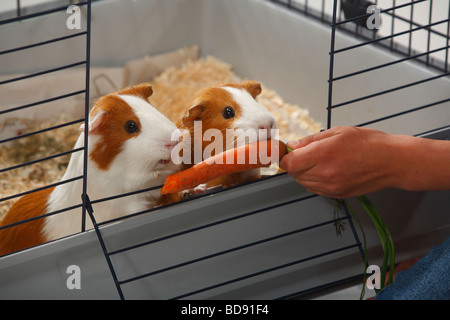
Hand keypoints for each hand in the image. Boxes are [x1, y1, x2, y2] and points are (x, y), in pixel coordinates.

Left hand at [279, 126, 400, 197]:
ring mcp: (331, 187)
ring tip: (322, 160)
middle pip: (294, 174)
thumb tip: (292, 146)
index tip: (288, 151)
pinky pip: (315, 189)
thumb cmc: (369, 143)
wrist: (394, 162)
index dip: (285, 156)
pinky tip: (329, 169)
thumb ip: (311, 140)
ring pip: (303, 182)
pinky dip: (315, 180)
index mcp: (324, 154)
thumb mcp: (339, 132)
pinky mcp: (337, 195)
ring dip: (305, 172)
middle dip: (296, 163)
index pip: (289, 163)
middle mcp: (325, 174)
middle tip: (308, 152)